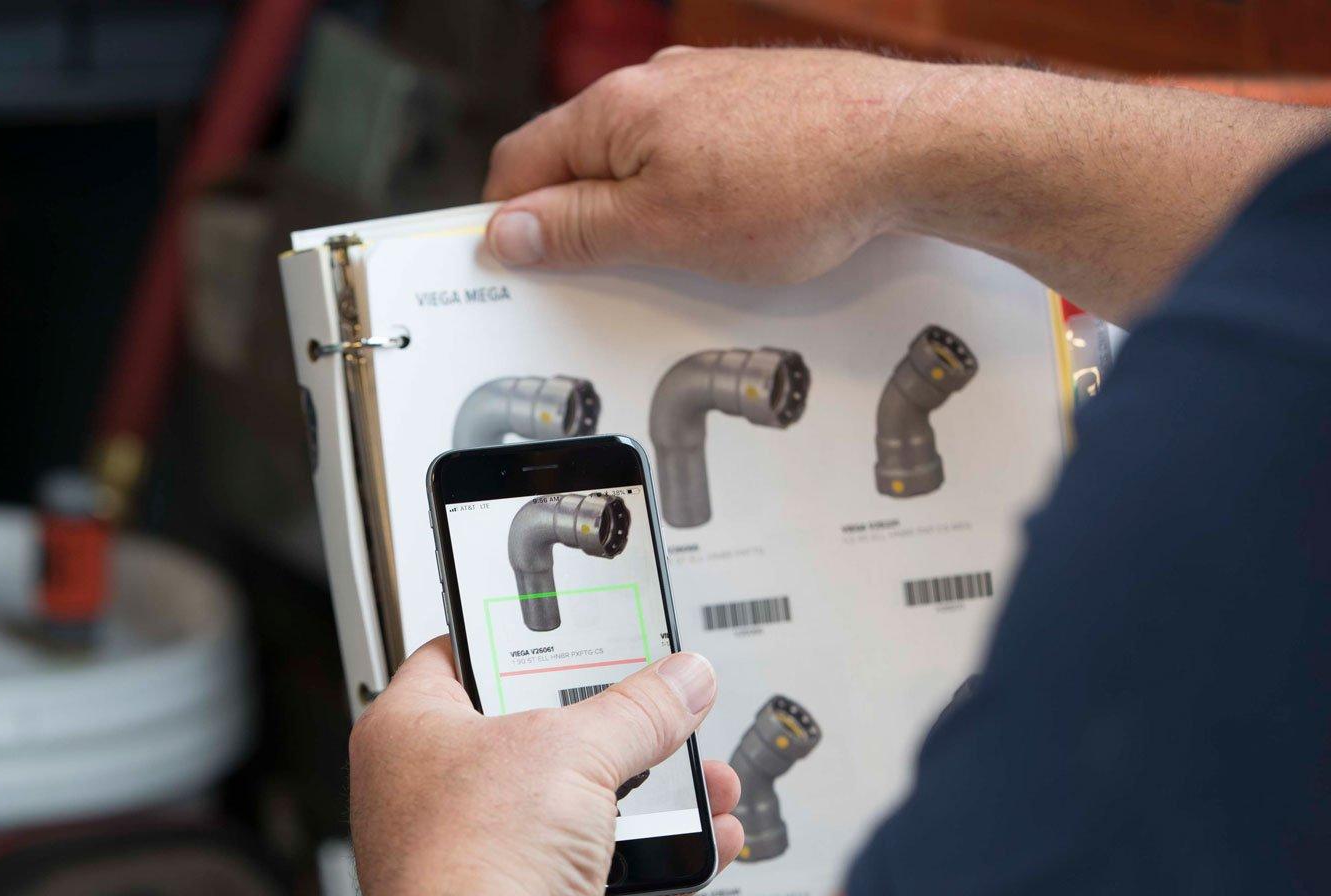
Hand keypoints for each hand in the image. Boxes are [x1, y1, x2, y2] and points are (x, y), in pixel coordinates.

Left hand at [349, 637, 743, 895]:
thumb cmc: (470, 856)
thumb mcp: (575, 750)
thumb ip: (638, 710)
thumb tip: (678, 682)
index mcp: (406, 734)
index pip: (453, 658)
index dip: (513, 641)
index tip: (570, 636)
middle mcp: (424, 802)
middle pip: (528, 749)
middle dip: (609, 741)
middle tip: (655, 718)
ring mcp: (467, 869)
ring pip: (567, 824)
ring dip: (644, 811)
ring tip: (702, 786)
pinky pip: (590, 889)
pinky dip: (645, 873)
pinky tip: (698, 849)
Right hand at [483, 47, 1328, 320]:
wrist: (919, 147)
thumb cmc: (796, 185)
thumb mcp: (662, 229)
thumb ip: (576, 230)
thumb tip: (503, 232)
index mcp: (616, 108)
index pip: (520, 165)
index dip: (507, 226)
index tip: (514, 275)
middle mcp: (660, 84)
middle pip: (581, 163)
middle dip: (577, 226)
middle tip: (595, 286)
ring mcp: (717, 90)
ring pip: (645, 164)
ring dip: (642, 218)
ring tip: (675, 270)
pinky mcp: (766, 107)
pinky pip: (703, 161)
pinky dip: (699, 201)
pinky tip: (736, 240)